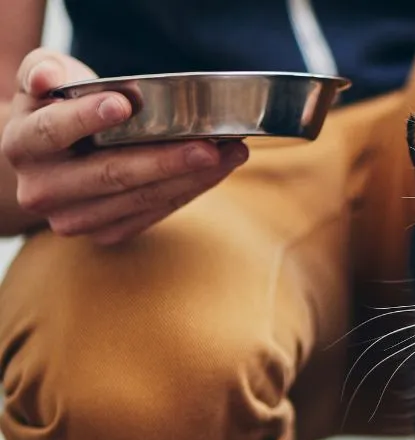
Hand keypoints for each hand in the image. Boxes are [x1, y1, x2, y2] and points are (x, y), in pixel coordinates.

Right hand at [0, 49, 247, 243]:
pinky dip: (190, 191)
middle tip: (209, 147)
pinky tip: (218, 170)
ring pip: (141, 199)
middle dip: (165, 160)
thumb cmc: (58, 108)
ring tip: (231, 153)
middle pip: (110, 175)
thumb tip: (46, 79)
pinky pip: (154, 214)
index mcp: (23, 145)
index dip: (87, 119)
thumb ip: (43, 70)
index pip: (53, 132)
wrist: (54, 160)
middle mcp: (43, 190)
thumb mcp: (46, 79)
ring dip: (192, 178)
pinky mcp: (106, 234)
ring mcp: (75, 218)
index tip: (124, 104)